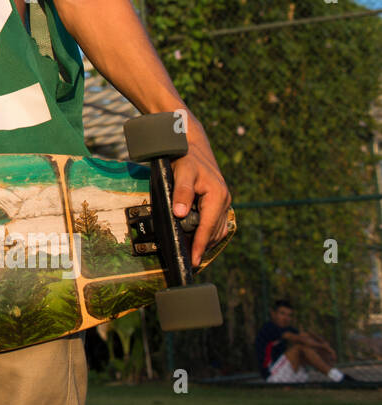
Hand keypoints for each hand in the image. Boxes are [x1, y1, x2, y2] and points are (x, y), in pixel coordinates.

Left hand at [168, 111, 231, 267]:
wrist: (191, 143)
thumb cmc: (185, 158)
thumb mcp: (181, 173)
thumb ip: (181, 193)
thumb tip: (180, 214)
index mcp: (217, 196)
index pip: (208, 227)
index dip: (199, 245)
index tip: (193, 261)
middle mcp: (224, 200)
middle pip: (214, 231)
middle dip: (202, 247)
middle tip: (190, 262)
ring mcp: (223, 200)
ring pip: (217, 228)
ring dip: (206, 241)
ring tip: (193, 253)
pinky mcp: (218, 199)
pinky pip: (216, 221)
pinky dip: (208, 231)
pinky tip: (197, 237)